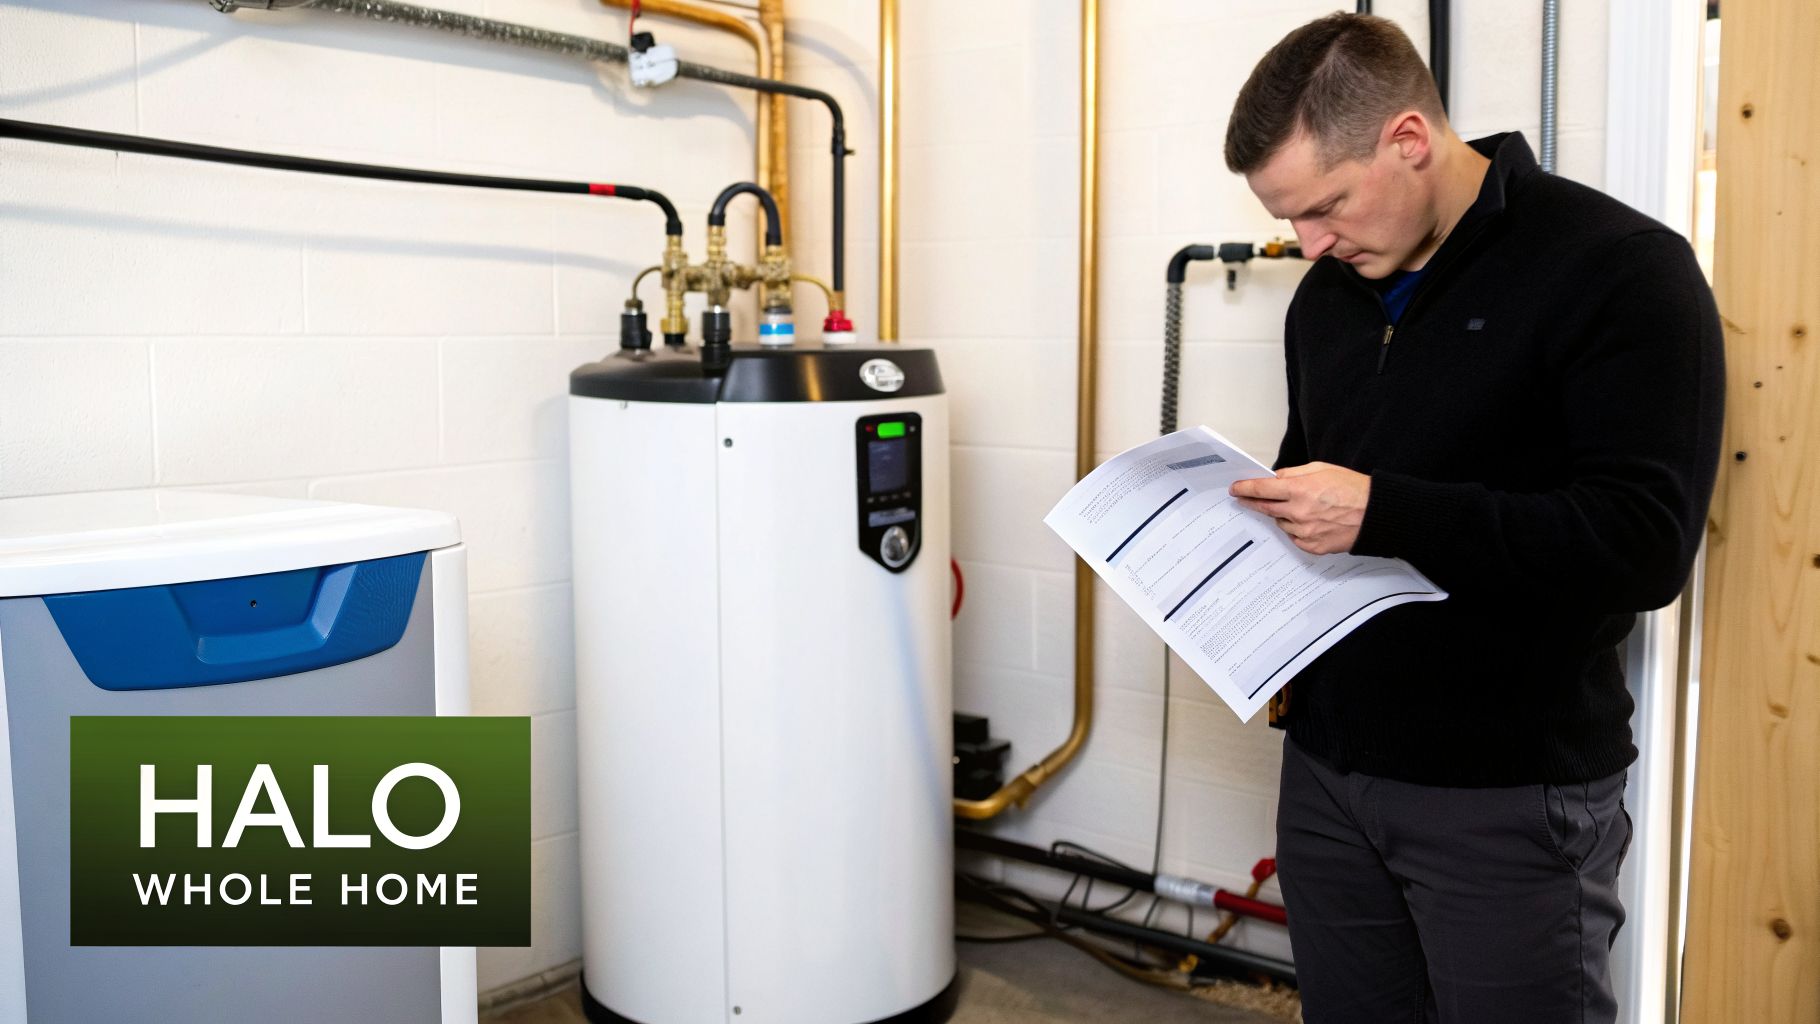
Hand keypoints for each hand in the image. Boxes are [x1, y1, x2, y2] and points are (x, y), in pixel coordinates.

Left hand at [1229, 462, 1370, 553]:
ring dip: (1283, 515)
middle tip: (1245, 499)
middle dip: (1253, 502)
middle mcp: (1298, 513)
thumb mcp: (1321, 469)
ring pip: (1281, 523)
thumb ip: (1294, 474)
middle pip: (1265, 508)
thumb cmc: (1353, 489)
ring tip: (1302, 508)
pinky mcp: (1313, 546)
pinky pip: (1295, 537)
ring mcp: (1305, 531)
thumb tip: (1275, 478)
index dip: (1245, 488)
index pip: (1261, 489)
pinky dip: (1297, 529)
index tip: (1235, 489)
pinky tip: (1310, 522)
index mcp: (1299, 490)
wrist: (1376, 514)